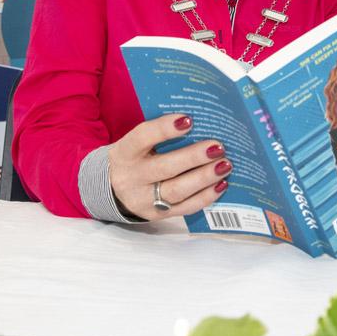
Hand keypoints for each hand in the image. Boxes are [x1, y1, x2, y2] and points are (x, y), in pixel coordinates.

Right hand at [108, 114, 230, 220]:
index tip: (189, 120)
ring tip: (225, 165)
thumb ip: (160, 134)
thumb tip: (202, 122)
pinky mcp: (157, 215)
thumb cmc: (133, 158)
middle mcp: (132, 177)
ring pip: (177, 190)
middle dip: (194, 157)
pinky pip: (185, 208)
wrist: (111, 189)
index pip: (143, 137)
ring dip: (205, 177)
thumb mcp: (136, 143)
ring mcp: (144, 200)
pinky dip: (206, 196)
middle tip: (218, 147)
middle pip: (165, 167)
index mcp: (125, 152)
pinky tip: (221, 184)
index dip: (165, 129)